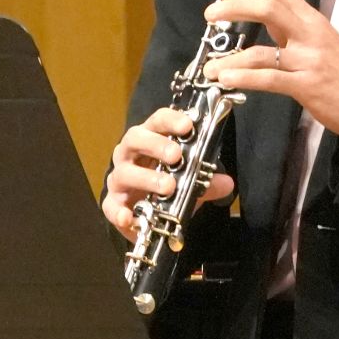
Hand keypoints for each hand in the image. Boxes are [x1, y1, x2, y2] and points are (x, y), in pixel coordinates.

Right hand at [103, 107, 235, 242]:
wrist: (147, 218)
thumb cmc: (166, 189)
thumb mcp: (191, 184)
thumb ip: (207, 182)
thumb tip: (226, 183)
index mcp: (150, 141)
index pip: (157, 122)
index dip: (170, 121)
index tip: (187, 125)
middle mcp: (130, 155)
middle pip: (135, 139)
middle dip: (155, 145)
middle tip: (176, 156)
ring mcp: (119, 179)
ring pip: (124, 172)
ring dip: (146, 178)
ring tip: (168, 186)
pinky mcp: (113, 204)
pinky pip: (111, 207)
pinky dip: (120, 212)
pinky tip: (130, 217)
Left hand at [203, 0, 338, 138]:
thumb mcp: (322, 42)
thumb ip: (293, 31)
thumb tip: (264, 22)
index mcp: (312, 20)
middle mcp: (310, 34)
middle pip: (267, 7)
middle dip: (232, 7)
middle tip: (211, 14)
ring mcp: (309, 60)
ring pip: (260, 51)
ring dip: (229, 58)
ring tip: (210, 67)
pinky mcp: (307, 86)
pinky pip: (268, 79)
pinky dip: (243, 78)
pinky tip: (227, 79)